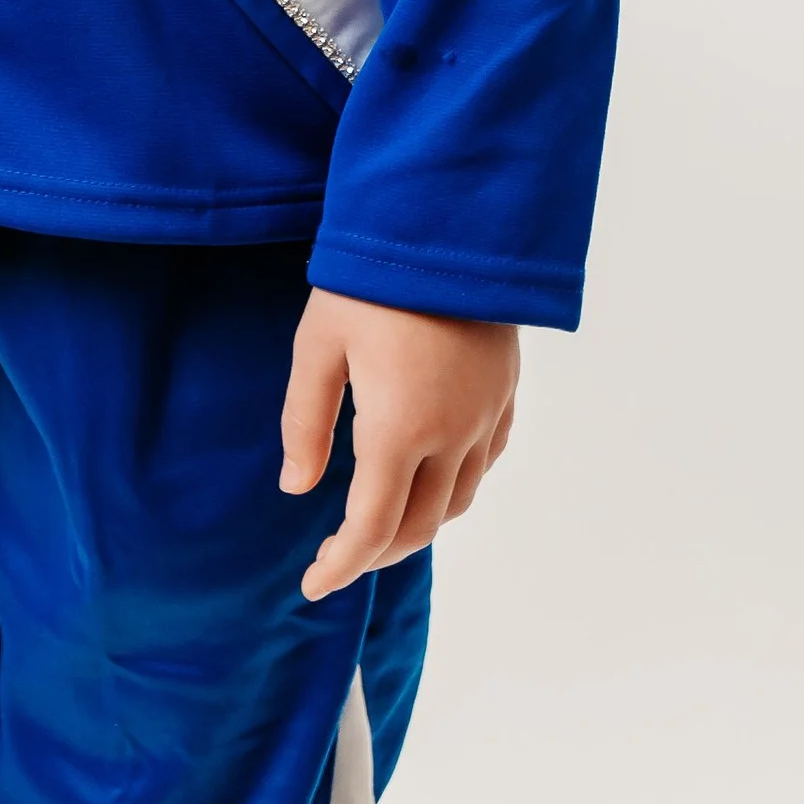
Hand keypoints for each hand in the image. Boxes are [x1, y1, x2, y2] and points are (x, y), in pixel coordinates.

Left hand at [279, 289, 518, 598]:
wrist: (450, 217)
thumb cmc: (372, 274)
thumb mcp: (319, 343)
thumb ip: (305, 421)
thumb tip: (297, 488)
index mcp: (399, 428)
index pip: (371, 528)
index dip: (341, 566)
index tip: (313, 586)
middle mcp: (451, 434)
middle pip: (419, 526)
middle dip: (377, 553)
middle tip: (339, 557)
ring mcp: (487, 414)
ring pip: (458, 500)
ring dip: (418, 523)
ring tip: (381, 521)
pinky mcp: (505, 390)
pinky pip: (485, 461)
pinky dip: (456, 485)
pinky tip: (431, 473)